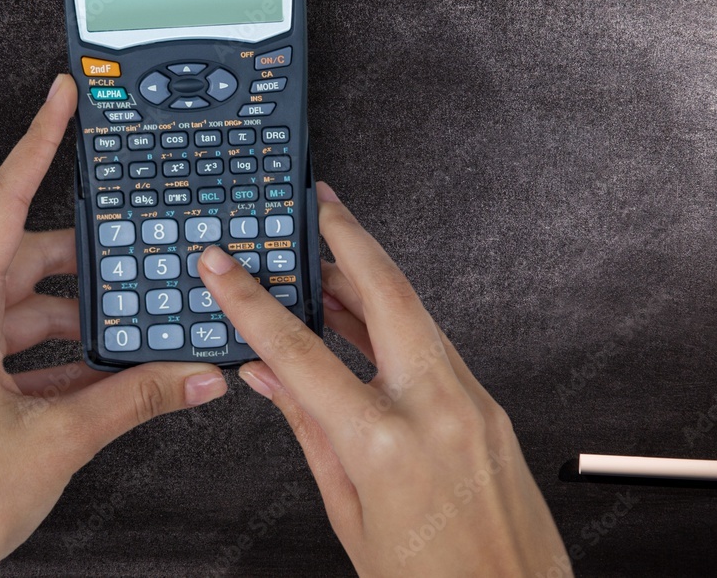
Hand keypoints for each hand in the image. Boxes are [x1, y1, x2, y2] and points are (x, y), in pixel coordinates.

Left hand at [0, 76, 227, 577]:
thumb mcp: (63, 439)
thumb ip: (140, 397)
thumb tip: (197, 374)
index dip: (35, 146)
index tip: (58, 102)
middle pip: (25, 261)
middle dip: (83, 264)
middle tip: (130, 257)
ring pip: (23, 306)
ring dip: (75, 319)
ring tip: (127, 333)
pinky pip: (15, 343)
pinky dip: (57, 352)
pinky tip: (99, 372)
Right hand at [198, 182, 569, 576]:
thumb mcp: (348, 513)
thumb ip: (308, 431)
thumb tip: (268, 377)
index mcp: (385, 444)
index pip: (301, 352)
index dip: (253, 302)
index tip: (226, 268)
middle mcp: (436, 408)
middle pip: (385, 292)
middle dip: (346, 236)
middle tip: (316, 203)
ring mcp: (473, 402)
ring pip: (413, 311)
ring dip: (369, 274)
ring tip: (328, 254)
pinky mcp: (490, 406)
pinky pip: (433, 343)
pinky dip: (394, 318)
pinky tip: (365, 314)